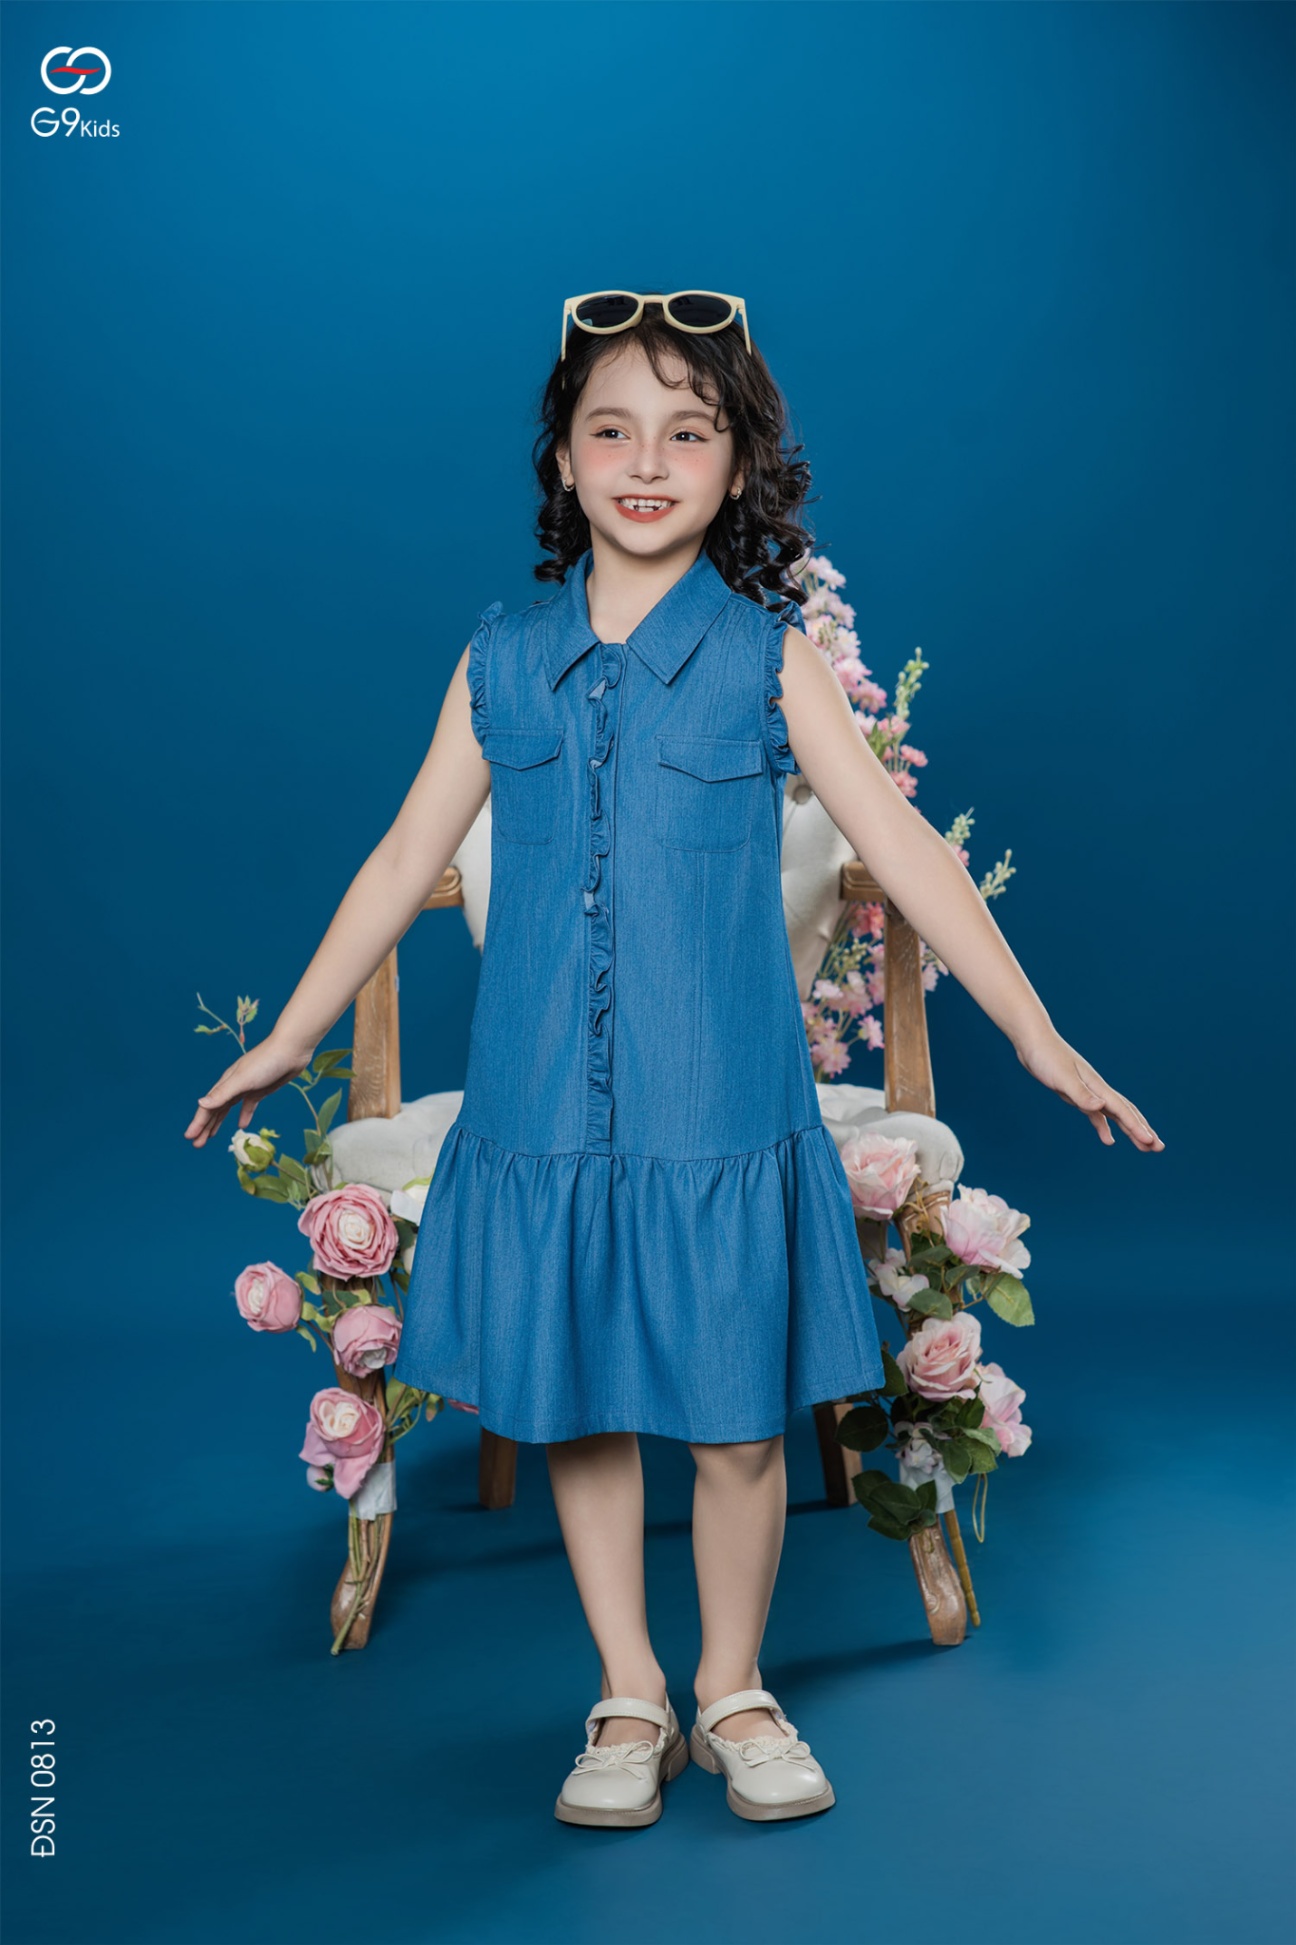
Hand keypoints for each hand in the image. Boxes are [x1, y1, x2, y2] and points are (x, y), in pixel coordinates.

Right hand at [184, 1033, 316, 1148]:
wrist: (292, 1050)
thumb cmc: (266, 1062)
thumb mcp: (242, 1080)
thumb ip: (223, 1093)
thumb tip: (201, 1103)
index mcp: (226, 1082)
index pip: (208, 1106)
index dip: (198, 1122)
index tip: (189, 1137)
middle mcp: (233, 1085)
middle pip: (215, 1110)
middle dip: (204, 1127)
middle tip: (197, 1145)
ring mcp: (247, 1088)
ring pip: (228, 1109)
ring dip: (218, 1122)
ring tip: (210, 1137)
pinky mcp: (260, 1090)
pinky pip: (248, 1106)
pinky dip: (244, 1115)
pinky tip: (241, 1125)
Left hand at [1014, 1028, 1164, 1150]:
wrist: (1033, 1041)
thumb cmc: (1046, 1057)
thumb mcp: (1062, 1078)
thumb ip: (1081, 1094)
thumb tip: (1101, 1107)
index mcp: (1097, 1087)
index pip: (1122, 1111)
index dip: (1137, 1128)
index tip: (1151, 1143)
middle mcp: (1098, 1089)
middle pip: (1127, 1113)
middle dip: (1143, 1130)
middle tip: (1159, 1148)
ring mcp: (1089, 1092)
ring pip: (1116, 1115)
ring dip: (1130, 1130)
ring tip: (1144, 1146)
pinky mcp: (1077, 1095)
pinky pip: (1097, 1115)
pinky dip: (1104, 1127)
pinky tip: (1109, 1140)